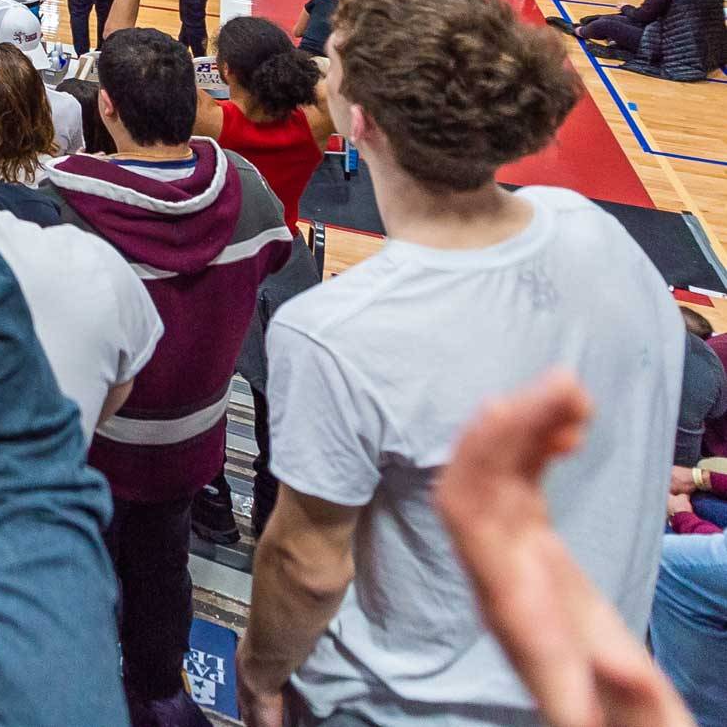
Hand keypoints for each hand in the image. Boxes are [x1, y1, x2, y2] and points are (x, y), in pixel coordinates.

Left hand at [437, 370, 693, 726]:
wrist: (608, 725)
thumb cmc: (611, 721)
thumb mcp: (610, 719)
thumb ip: (606, 702)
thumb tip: (608, 677)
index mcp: (506, 602)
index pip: (467, 519)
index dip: (480, 461)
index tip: (510, 411)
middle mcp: (496, 569)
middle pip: (478, 481)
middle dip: (507, 427)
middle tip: (561, 384)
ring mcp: (511, 553)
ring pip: (499, 474)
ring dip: (527, 425)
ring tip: (572, 389)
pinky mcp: (531, 545)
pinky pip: (522, 481)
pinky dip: (541, 445)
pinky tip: (573, 423)